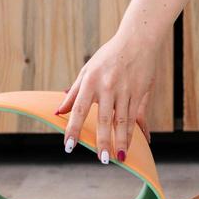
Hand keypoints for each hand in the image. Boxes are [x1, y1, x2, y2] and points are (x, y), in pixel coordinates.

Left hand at [55, 27, 158, 162]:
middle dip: (103, 140)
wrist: (138, 39)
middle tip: (101, 159)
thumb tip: (58, 111)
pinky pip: (139, 115)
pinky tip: (140, 144)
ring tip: (118, 158)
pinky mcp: (141, 92)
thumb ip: (74, 92)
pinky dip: (138, 131)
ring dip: (122, 141)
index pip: (79, 109)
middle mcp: (108, 86)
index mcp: (91, 80)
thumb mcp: (87, 70)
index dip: (73, 128)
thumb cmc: (109, 56)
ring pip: (124, 120)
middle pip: (106, 119)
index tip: (69, 146)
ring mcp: (127, 90)